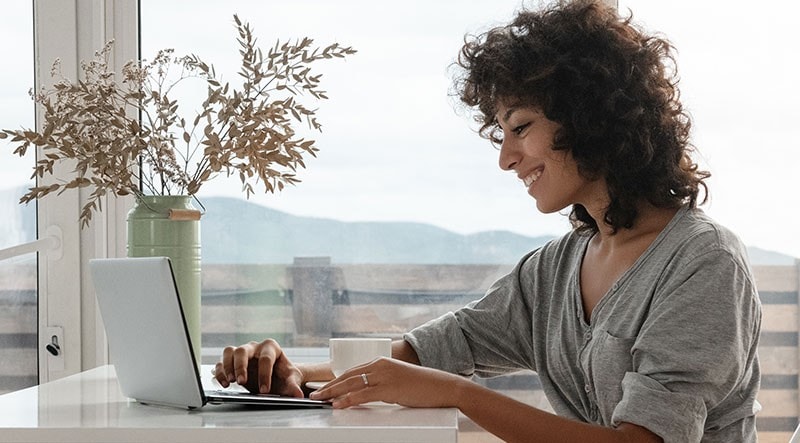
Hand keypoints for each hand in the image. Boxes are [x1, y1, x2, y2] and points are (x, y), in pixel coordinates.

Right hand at [213, 339, 303, 397]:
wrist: (276, 377)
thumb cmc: (283, 375)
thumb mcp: (291, 379)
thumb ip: (294, 386)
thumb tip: (298, 395)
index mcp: (271, 347)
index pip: (265, 359)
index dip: (264, 374)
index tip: (265, 391)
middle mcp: (255, 347)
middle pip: (243, 351)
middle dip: (241, 366)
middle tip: (242, 381)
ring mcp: (242, 353)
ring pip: (229, 352)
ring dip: (227, 367)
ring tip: (231, 382)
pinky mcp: (232, 362)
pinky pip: (221, 362)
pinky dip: (220, 372)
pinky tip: (225, 383)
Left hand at [309, 357, 464, 408]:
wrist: (442, 386)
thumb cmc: (422, 386)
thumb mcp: (398, 380)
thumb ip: (382, 383)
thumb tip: (368, 393)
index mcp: (381, 362)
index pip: (352, 371)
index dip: (336, 380)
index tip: (324, 388)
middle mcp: (380, 365)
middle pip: (348, 376)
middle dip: (329, 386)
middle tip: (315, 395)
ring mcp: (384, 376)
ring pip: (352, 384)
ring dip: (333, 393)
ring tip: (320, 400)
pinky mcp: (389, 388)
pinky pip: (363, 394)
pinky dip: (348, 400)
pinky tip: (338, 404)